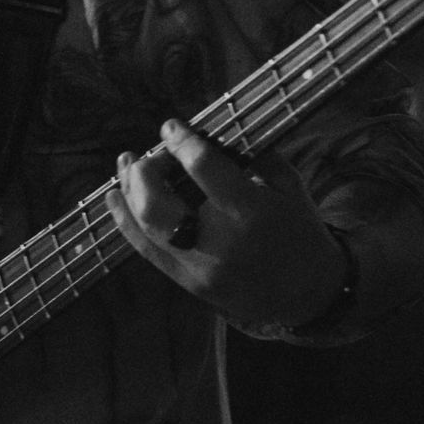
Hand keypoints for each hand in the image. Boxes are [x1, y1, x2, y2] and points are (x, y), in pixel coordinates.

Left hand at [106, 119, 346, 328]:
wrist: (308, 296)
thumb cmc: (300, 231)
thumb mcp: (289, 185)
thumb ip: (253, 155)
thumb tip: (211, 131)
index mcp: (250, 212)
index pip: (203, 168)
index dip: (181, 142)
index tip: (171, 126)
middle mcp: (219, 243)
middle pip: (157, 204)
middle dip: (145, 171)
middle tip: (149, 154)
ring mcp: (199, 268)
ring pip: (145, 228)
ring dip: (128, 191)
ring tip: (126, 164)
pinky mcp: (188, 284)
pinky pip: (146, 251)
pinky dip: (125, 221)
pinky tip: (115, 197)